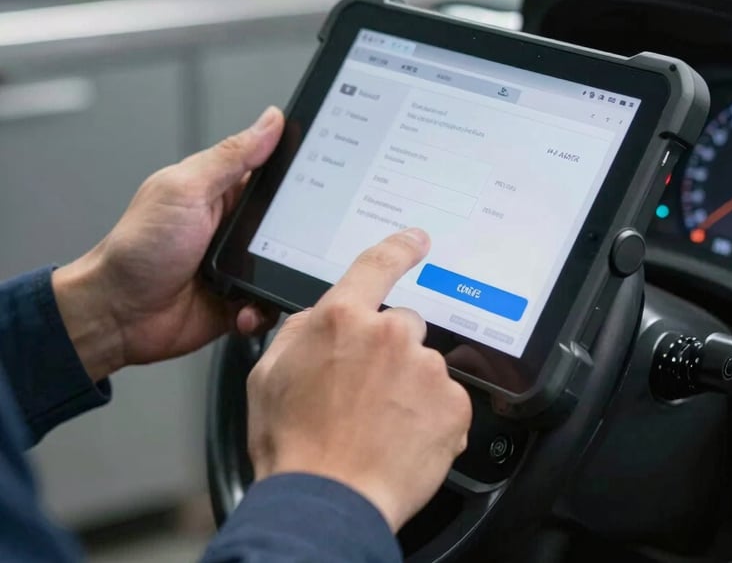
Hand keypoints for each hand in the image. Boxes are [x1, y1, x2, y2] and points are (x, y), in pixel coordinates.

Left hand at [53, 107, 284, 381]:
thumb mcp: (185, 190)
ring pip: (286, 265)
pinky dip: (265, 308)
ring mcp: (239, 264)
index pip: (274, 172)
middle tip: (289, 243)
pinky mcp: (239, 299)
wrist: (114, 315)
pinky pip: (271, 301)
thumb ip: (231, 157)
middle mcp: (235, 226)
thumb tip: (270, 120)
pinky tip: (246, 308)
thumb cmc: (137, 248)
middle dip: (297, 235)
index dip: (300, 173)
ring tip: (260, 282)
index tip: (324, 177)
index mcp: (223, 190)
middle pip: (289, 223)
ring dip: (281, 275)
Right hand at [246, 228, 472, 532]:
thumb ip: (300, 332)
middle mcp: (390, 334)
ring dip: (409, 385)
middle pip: (403, 324)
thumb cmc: (293, 444)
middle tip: (367, 389)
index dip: (400, 247)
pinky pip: (446, 399)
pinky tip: (402, 437)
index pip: (378, 264)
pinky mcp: (452, 405)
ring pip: (423, 364)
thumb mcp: (269, 374)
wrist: (326, 502)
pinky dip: (431, 415)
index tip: (417, 240)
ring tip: (380, 422)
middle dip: (389, 349)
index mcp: (343, 318)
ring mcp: (425, 369)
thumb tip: (319, 319)